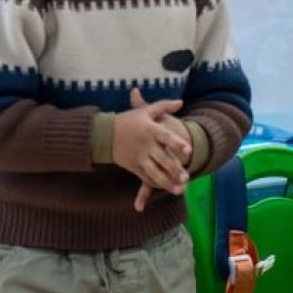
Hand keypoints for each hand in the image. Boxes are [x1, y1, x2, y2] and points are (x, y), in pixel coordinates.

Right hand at [115, 88, 189, 210]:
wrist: (103, 133)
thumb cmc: (127, 121)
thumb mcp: (145, 111)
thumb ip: (164, 106)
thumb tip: (181, 102)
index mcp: (150, 130)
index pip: (166, 137)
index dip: (177, 144)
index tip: (189, 150)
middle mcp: (146, 145)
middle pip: (162, 159)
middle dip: (174, 169)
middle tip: (187, 177)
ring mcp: (139, 158)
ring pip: (154, 172)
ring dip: (167, 182)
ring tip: (180, 190)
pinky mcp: (133, 166)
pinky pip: (145, 177)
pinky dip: (156, 184)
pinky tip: (167, 188)